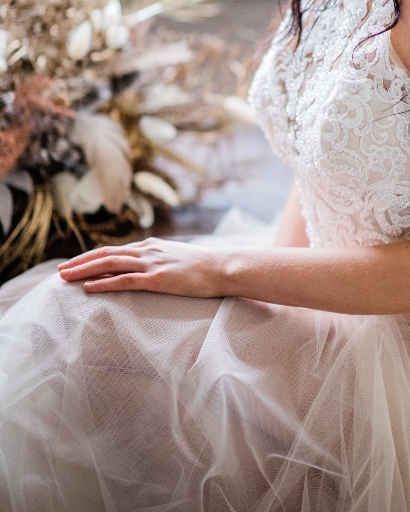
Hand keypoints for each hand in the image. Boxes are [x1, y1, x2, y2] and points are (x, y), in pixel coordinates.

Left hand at [57, 238, 225, 296]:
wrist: (223, 267)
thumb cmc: (204, 267)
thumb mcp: (177, 259)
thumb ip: (160, 262)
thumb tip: (149, 271)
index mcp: (151, 246)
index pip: (114, 250)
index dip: (91, 257)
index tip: (74, 264)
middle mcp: (147, 251)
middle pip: (105, 254)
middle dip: (80, 262)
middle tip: (59, 271)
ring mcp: (151, 264)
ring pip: (109, 264)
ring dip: (84, 270)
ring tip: (65, 278)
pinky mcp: (157, 279)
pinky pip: (125, 281)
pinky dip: (103, 283)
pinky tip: (88, 288)